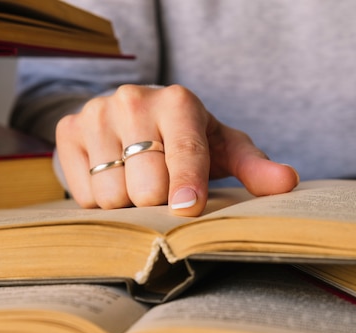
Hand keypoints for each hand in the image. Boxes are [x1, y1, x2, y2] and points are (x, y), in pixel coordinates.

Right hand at [56, 84, 298, 215]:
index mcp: (178, 102)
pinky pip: (83, 194)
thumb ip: (252, 166)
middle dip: (157, 202)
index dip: (187, 184)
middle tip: (161, 190)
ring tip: (136, 182)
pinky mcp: (68, 130)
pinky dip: (100, 199)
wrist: (132, 115)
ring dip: (127, 203)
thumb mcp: (222, 146)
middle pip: (146, 186)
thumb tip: (286, 183)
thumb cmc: (185, 137)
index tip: (188, 208)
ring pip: (111, 194)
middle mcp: (133, 101)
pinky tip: (112, 177)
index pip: (184, 151)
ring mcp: (96, 114)